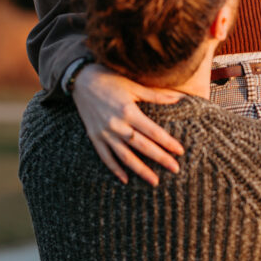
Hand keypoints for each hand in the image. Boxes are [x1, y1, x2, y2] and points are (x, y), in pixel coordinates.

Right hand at [71, 63, 183, 185]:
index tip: (180, 152)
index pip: (153, 131)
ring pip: (125, 156)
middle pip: (142, 146)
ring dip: (140, 170)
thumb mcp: (133, 85)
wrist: (81, 79)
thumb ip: (155, 95)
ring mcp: (105, 133)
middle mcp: (117, 125)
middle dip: (160, 158)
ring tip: (154, 181)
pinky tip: (125, 180)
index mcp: (128, 111)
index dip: (167, 142)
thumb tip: (178, 98)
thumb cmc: (110, 79)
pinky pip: (105, 157)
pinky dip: (115, 169)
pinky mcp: (94, 137)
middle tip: (175, 169)